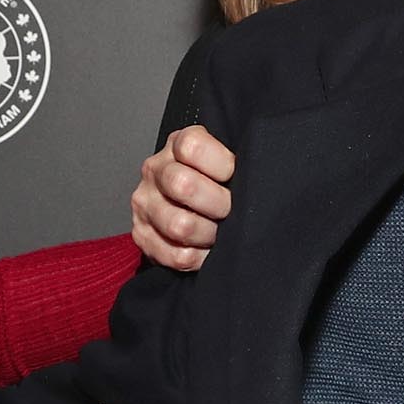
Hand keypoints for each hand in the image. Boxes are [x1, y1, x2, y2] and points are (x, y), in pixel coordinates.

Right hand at [131, 125, 236, 272]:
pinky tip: (207, 248)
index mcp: (177, 146)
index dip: (222, 165)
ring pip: (180, 225)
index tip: (234, 176)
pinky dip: (200, 257)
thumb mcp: (224, 160)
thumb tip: (261, 172)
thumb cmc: (214, 183)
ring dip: (209, 234)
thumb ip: (237, 161)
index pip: (193, 147)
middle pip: (184, 185)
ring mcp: (145, 204)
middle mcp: (155, 171)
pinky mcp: (142, 236)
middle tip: (231, 210)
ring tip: (220, 232)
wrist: (187, 207)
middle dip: (219, 204)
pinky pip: (176, 255)